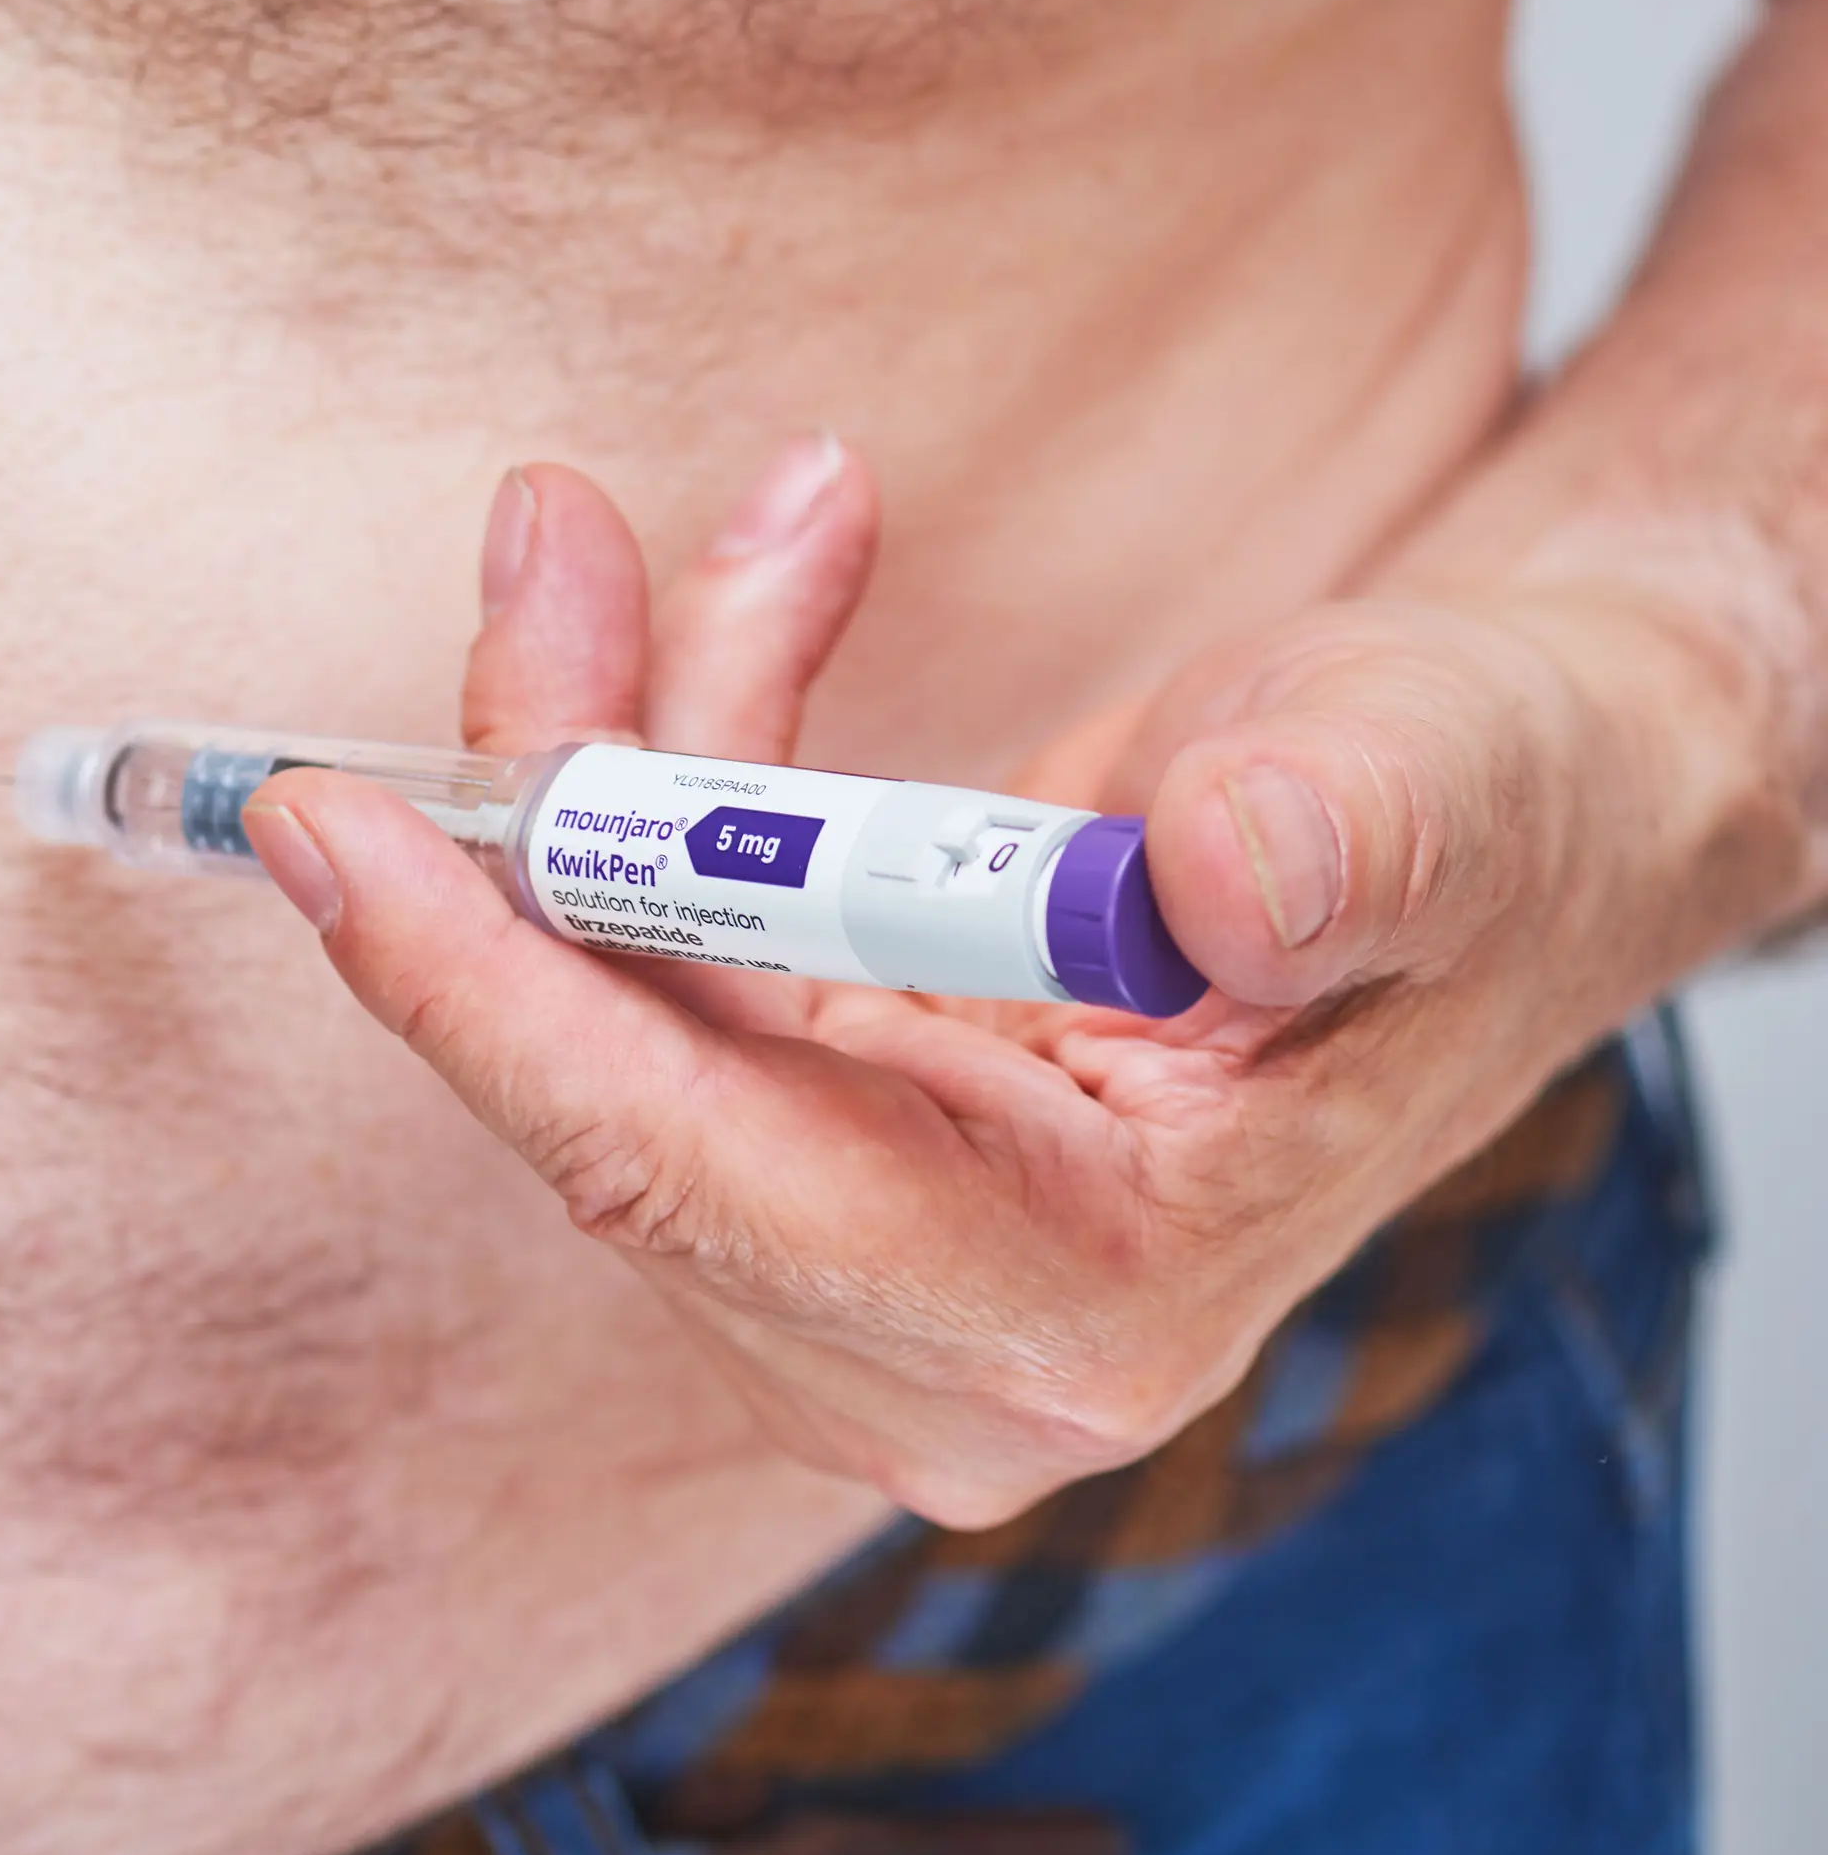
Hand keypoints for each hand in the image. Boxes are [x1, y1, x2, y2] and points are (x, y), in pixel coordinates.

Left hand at [242, 439, 1723, 1524]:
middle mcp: (935, 1331)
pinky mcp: (830, 1138)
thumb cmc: (1507, 804)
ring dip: (621, 742)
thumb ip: (1349, 842)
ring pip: (618, 1001)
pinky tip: (764, 577)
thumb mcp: (1464, 782)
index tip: (331, 831)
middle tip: (544, 540)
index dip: (495, 997)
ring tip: (653, 522)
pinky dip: (690, 760)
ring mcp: (868, 1253)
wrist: (1524, 805)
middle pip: (613, 1083)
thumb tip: (1205, 875)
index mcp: (1075, 1306)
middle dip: (554, 798)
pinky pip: (667, 955)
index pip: (688, 1177)